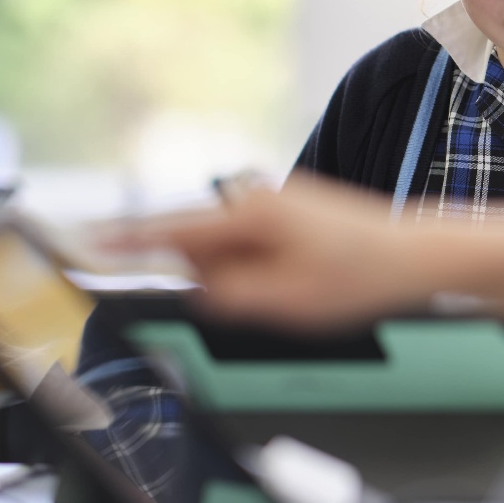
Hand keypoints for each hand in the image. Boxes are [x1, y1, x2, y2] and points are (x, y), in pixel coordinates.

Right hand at [108, 174, 424, 329]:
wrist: (419, 258)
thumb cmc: (363, 276)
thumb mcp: (288, 302)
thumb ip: (229, 296)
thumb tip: (195, 291)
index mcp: (252, 215)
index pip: (171, 229)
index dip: (124, 240)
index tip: (85, 243)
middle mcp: (259, 200)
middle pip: (199, 244)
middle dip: (208, 280)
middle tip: (255, 302)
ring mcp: (276, 205)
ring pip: (229, 251)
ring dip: (239, 280)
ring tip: (294, 295)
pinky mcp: (292, 217)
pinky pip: (254, 250)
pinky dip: (258, 274)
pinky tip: (297, 288)